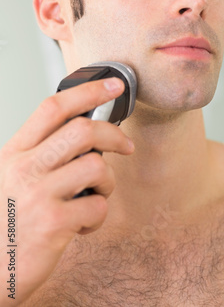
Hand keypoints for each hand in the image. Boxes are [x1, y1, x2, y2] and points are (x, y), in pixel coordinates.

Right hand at [0, 77, 133, 304]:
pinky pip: (98, 207)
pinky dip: (99, 216)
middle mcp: (24, 168)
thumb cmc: (9, 222)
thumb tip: (88, 132)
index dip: (88, 92)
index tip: (113, 86)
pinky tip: (83, 224)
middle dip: (114, 135)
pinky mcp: (53, 224)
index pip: (53, 108)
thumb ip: (43, 153)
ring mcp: (37, 195)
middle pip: (82, 130)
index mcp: (15, 152)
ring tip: (95, 195)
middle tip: (125, 146)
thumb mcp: (14, 177)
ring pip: (96, 167)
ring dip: (107, 182)